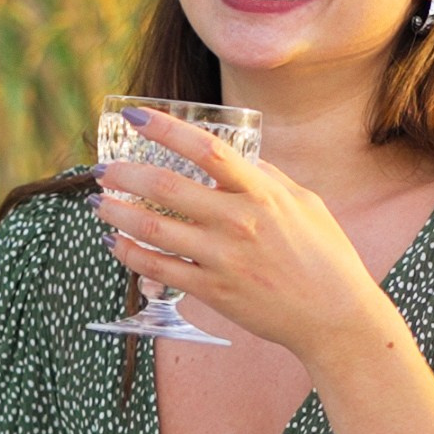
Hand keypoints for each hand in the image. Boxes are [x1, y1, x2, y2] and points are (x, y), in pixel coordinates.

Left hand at [93, 108, 386, 366]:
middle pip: (167, 188)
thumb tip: (241, 157)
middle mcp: (239, 222)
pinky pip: (161, 270)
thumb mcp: (305, 203)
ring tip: (99, 204)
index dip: (166, 129)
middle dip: (125, 174)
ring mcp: (223, 259)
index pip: (206, 149)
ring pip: (155, 230)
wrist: (334, 316)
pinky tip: (115, 245)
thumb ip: (268, 178)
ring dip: (118, 214)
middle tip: (103, 169)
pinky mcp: (214, 291)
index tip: (134, 117)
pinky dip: (131, 256)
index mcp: (262, 193)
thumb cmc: (325, 256)